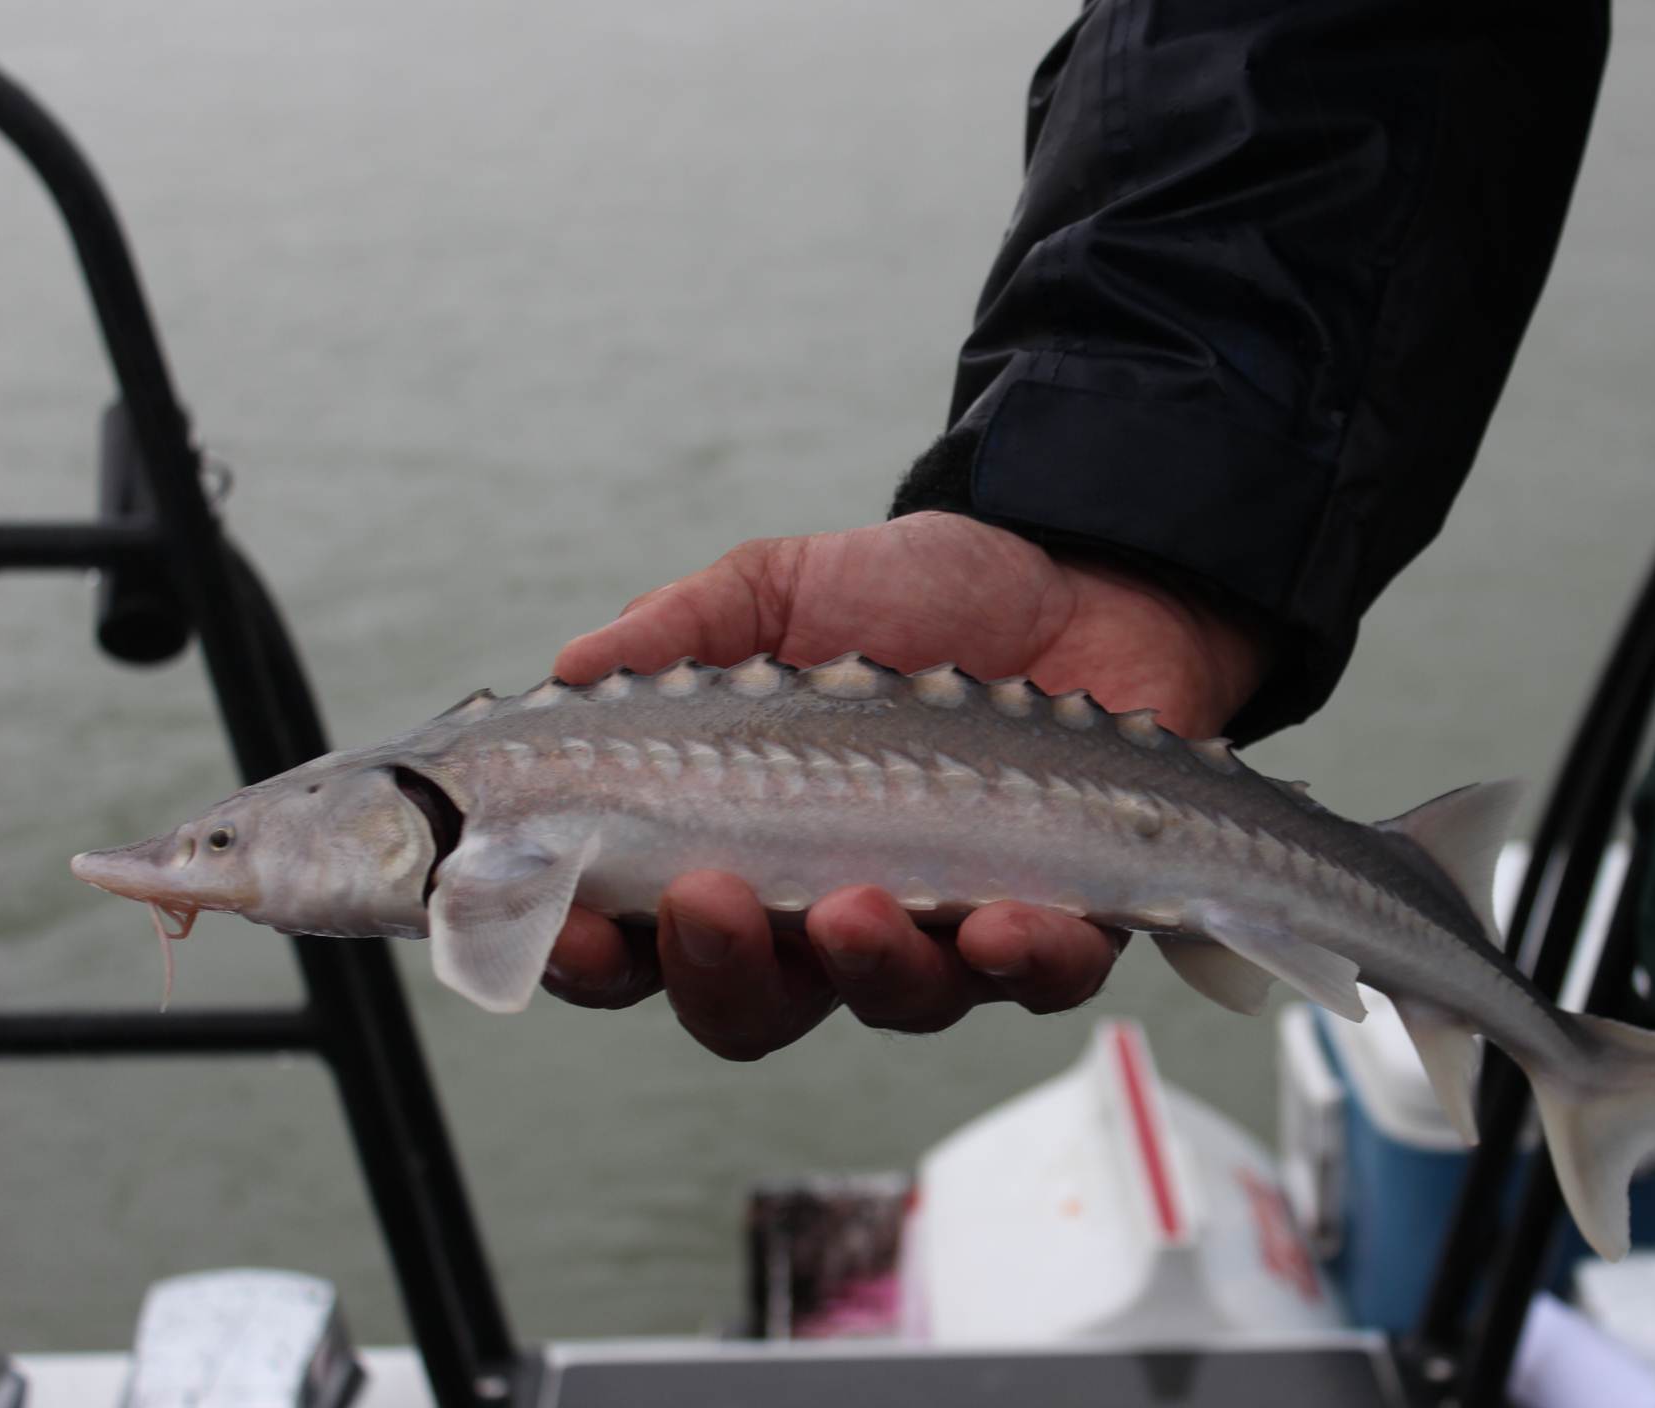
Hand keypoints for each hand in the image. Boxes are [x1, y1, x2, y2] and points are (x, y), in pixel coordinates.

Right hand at [543, 510, 1268, 1058]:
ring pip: (892, 1002)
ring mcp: (945, 930)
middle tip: (706, 903)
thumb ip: (682, 631)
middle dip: (719, 973)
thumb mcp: (780, 589)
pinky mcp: (1064, 924)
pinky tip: (1002, 925)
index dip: (593, 953)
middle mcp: (831, 915)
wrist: (1083, 574)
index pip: (644, 938)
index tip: (572, 922)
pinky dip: (1019, 962)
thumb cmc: (919, 595)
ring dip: (865, 971)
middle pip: (751, 1005)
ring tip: (853, 908)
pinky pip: (1038, 980)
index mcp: (745, 849)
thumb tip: (571, 670)